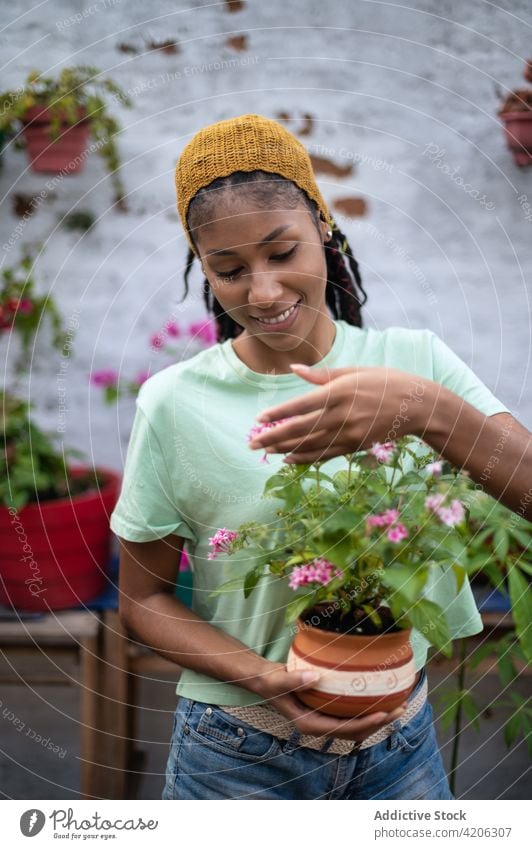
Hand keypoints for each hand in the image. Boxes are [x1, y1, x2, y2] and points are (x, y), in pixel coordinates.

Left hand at [248, 364, 429, 463]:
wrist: (417, 405)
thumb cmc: (385, 381)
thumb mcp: (355, 371)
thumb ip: (322, 374)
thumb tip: (294, 370)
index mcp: (340, 392)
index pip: (301, 406)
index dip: (278, 414)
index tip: (259, 419)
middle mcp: (342, 415)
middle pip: (300, 429)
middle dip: (274, 437)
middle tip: (252, 443)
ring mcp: (349, 433)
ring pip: (310, 445)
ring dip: (285, 449)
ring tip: (265, 451)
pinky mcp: (354, 446)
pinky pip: (325, 455)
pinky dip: (305, 458)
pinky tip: (288, 459)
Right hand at [253, 662, 406, 742]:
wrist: (265, 680)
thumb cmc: (271, 681)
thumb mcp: (279, 679)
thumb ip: (294, 680)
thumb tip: (315, 676)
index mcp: (310, 724)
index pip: (343, 729)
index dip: (365, 724)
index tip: (383, 714)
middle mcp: (320, 726)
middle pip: (355, 731)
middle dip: (379, 723)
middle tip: (400, 708)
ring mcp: (325, 719)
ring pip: (356, 726)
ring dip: (377, 718)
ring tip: (398, 705)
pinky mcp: (327, 711)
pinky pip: (351, 715)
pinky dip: (367, 709)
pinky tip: (379, 697)